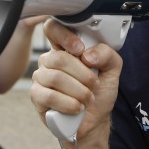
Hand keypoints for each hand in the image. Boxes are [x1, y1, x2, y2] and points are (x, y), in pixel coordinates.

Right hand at [30, 19, 121, 141]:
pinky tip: (77, 107)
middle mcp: (50, 59)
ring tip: (88, 98)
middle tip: (94, 84)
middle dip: (83, 74)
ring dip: (78, 91)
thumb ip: (107, 54)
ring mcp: (41, 77)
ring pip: (56, 77)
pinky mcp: (36, 96)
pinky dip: (69, 103)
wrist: (94, 120)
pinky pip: (49, 96)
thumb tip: (88, 55)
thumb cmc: (99, 91)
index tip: (81, 49)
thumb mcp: (112, 69)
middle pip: (59, 58)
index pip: (53, 29)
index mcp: (65, 47)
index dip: (65, 36)